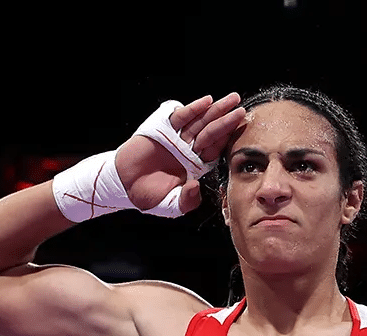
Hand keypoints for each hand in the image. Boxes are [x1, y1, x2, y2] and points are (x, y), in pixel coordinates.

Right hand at [115, 93, 245, 213]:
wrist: (124, 185)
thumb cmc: (148, 195)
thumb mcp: (171, 205)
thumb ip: (186, 201)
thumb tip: (195, 186)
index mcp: (196, 166)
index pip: (216, 150)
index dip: (228, 140)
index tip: (242, 132)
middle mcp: (189, 149)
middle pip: (212, 132)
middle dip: (227, 121)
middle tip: (241, 109)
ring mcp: (177, 138)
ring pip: (200, 122)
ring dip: (216, 110)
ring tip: (231, 100)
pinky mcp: (163, 129)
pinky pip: (181, 117)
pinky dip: (193, 109)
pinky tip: (206, 102)